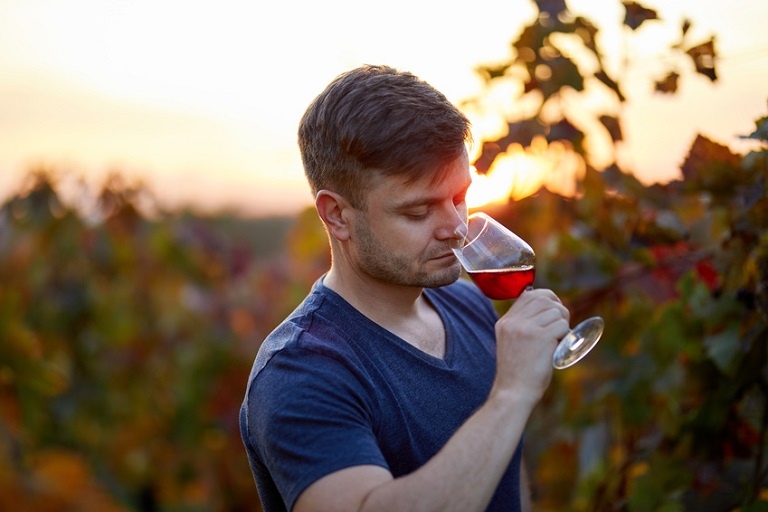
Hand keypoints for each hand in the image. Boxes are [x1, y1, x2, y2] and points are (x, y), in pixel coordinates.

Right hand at [492, 288, 569, 403]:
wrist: (513, 393)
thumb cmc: (517, 373)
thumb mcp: (511, 344)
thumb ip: (522, 327)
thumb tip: (548, 312)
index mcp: (505, 322)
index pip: (529, 295)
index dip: (547, 299)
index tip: (555, 311)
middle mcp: (513, 322)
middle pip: (544, 299)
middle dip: (559, 308)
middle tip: (562, 325)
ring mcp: (526, 328)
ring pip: (556, 311)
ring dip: (564, 323)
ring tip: (560, 339)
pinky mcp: (540, 337)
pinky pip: (562, 325)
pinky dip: (567, 334)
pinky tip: (560, 346)